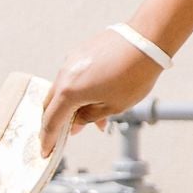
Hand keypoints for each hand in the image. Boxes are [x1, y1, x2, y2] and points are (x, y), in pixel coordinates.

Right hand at [41, 33, 162, 155]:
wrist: (147, 40)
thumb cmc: (134, 75)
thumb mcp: (113, 106)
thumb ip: (89, 117)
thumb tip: (75, 124)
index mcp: (69, 91)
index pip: (51, 121)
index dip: (48, 139)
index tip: (45, 152)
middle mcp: (65, 74)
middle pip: (51, 104)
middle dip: (57, 122)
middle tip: (64, 136)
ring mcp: (71, 60)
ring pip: (64, 89)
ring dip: (73, 106)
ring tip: (97, 119)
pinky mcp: (81, 51)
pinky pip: (73, 76)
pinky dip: (80, 90)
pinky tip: (99, 97)